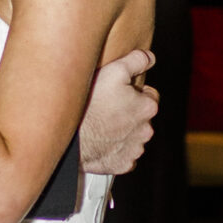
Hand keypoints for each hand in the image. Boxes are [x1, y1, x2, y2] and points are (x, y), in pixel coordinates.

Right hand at [81, 48, 158, 175]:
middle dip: (129, 112)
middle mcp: (146, 130)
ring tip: (102, 125)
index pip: (149, 95)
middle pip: (141, 117)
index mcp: (148, 107)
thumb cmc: (91, 104)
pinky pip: (124, 155)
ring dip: (123, 131)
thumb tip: (150, 57)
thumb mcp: (114, 71)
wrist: (72, 139)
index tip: (117, 93)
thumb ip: (136, 60)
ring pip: (133, 136)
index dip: (133, 92)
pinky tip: (102, 142)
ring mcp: (134, 149)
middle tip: (107, 108)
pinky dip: (116, 150)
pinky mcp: (123, 164)